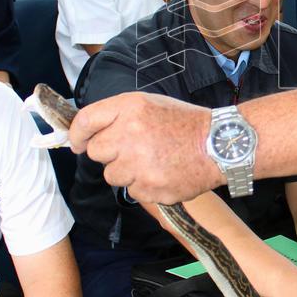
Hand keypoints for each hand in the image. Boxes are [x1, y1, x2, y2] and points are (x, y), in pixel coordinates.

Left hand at [68, 92, 221, 203]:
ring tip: (153, 160)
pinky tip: (164, 172)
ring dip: (126, 171)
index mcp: (130, 108)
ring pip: (112, 175)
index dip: (76, 134)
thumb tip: (85, 135)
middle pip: (95, 152)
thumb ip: (118, 116)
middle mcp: (129, 134)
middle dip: (109, 153)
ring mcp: (138, 164)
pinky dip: (145, 185)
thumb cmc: (184, 124)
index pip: (85, 121)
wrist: (220, 145)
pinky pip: (133, 191)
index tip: (77, 143)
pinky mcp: (148, 188)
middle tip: (132, 149)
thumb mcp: (150, 105)